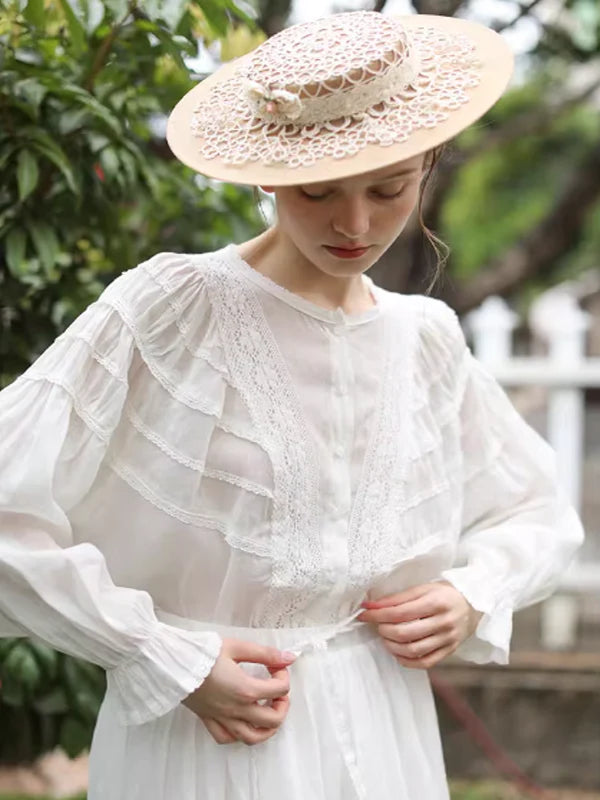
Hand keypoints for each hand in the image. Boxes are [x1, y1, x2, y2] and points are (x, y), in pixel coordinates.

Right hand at [181, 637, 296, 745]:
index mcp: (246, 689)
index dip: (283, 676)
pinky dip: (238, 735)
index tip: (276, 666)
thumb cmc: (202, 652)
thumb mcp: (237, 646)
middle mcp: (237, 709)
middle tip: (277, 691)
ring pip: (252, 737)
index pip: (280, 690)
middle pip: (273, 720)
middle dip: (282, 705)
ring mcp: (222, 718)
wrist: (173, 662)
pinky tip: (241, 721)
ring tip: (267, 711)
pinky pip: (226, 738)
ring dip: (266, 728)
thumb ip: (265, 653)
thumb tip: (289, 657)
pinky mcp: (208, 720)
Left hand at [357, 581, 483, 669]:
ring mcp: (447, 639)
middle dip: (384, 630)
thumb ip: (399, 597)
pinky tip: (397, 652)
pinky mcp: (449, 651)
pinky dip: (407, 660)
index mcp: (436, 601)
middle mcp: (443, 621)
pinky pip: (425, 662)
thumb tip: (372, 605)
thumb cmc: (445, 594)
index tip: (364, 613)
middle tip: (376, 625)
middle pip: (405, 633)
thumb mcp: (424, 588)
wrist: (473, 605)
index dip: (378, 614)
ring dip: (392, 646)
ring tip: (385, 637)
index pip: (400, 611)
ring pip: (413, 650)